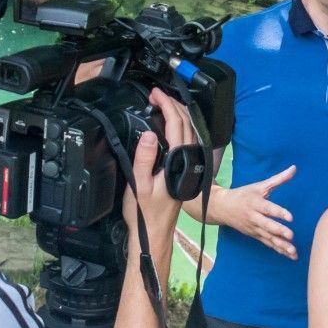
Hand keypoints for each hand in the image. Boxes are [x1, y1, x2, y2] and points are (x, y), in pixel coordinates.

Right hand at [123, 90, 192, 279]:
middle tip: (157, 96)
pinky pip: (186, 141)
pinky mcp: (186, 171)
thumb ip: (144, 159)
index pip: (176, 125)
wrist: (156, 232)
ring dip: (178, 115)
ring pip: (189, 132)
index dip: (167, 106)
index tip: (155, 95)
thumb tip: (148, 135)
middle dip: (173, 105)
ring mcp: (189, 166)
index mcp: (178, 162)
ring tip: (163, 104)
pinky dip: (179, 127)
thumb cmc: (146, 213)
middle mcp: (188, 162)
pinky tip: (171, 126)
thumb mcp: (139, 185)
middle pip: (186, 125)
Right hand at [219, 166, 298, 257]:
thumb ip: (278, 179)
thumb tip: (294, 168)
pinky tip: (290, 255)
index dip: (279, 212)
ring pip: (268, 238)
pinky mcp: (255, 236)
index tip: (290, 217)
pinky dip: (278, 250)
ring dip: (281, 245)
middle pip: (267, 225)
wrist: (223, 208)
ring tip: (293, 251)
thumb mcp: (260, 186)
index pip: (268, 208)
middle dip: (279, 231)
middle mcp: (254, 217)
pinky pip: (268, 244)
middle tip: (291, 236)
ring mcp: (254, 228)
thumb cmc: (244, 195)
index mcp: (255, 203)